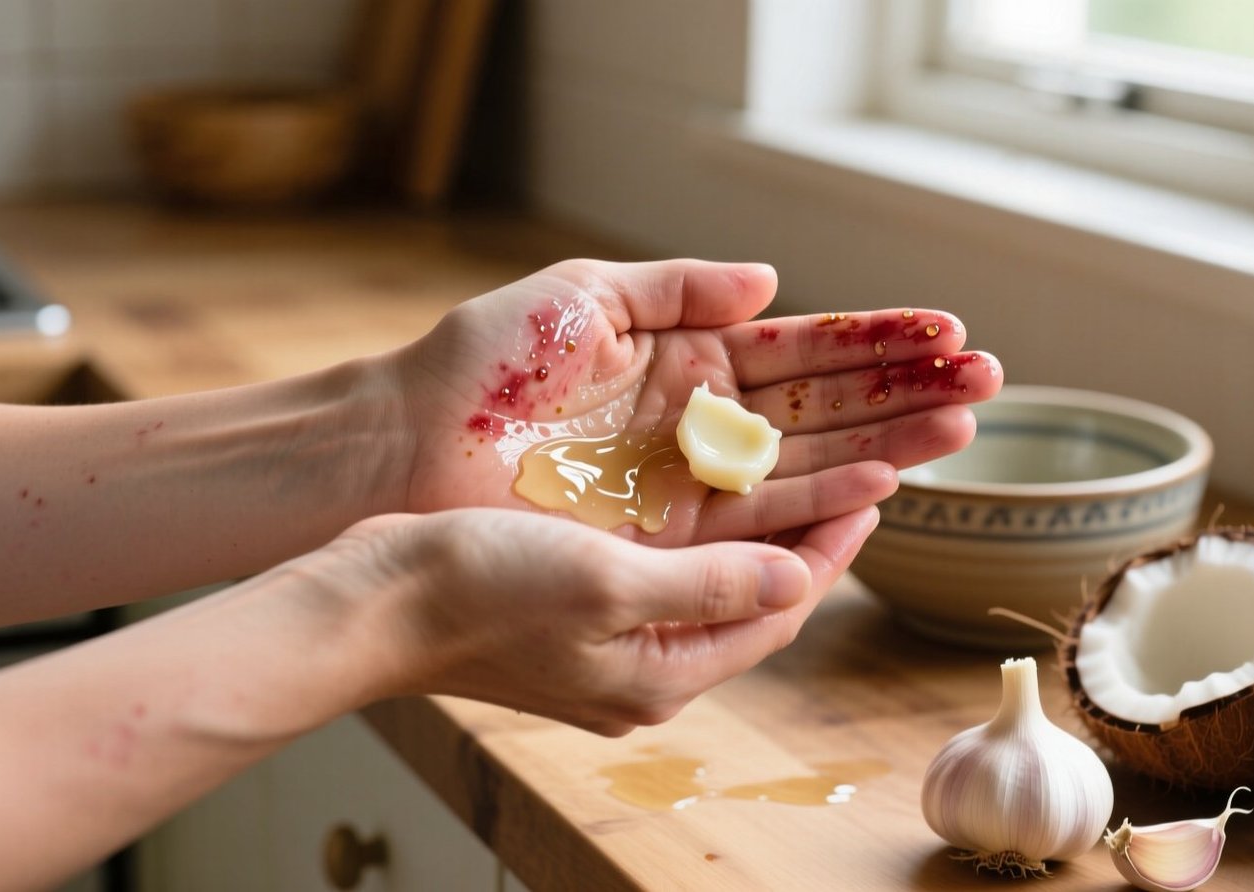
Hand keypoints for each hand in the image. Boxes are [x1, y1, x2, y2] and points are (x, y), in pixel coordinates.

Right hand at [313, 505, 879, 735]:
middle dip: (810, 536)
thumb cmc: (481, 590)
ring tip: (801, 469)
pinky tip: (711, 488)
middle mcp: (645, 670)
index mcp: (662, 673)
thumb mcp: (607, 582)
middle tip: (859, 469)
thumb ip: (709, 586)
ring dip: (761, 529)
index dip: (834, 547)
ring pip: (714, 583)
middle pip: (755, 600)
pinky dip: (704, 532)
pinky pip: (669, 573)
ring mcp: (611, 649)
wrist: (375, 601)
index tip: (878, 487)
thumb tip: (800, 580)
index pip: (780, 612)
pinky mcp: (579, 621)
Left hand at [394, 259, 1000, 544]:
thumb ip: (677, 289)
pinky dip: (823, 502)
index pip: (802, 350)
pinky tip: (884, 481)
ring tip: (961, 426)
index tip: (944, 334)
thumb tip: (772, 280)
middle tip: (985, 381)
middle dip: (904, 394)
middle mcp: (700, 425)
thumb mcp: (579, 299)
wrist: (405, 450)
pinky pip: (759, 518)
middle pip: (824, 408)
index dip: (874, 342)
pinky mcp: (668, 538)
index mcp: (685, 360)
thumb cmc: (479, 366)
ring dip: (888, 446)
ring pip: (809, 463)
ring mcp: (690, 484)